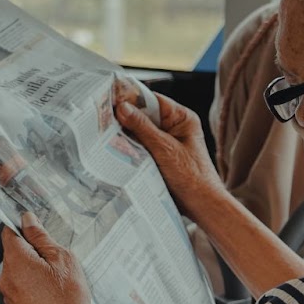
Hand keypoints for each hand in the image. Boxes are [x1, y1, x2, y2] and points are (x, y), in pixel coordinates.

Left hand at [0, 213, 100, 303]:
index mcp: (15, 260)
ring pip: (20, 271)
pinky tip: (53, 293)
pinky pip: (23, 287)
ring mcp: (9, 295)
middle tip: (57, 259)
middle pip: (15, 252)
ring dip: (35, 269)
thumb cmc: (68, 303)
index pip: (9, 231)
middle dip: (33, 251)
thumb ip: (41, 236)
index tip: (35, 227)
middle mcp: (6, 277)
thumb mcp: (62, 259)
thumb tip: (28, 221)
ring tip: (58, 280)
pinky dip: (35, 286)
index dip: (23, 226)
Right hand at [113, 78, 221, 215]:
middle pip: (144, 116)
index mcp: (182, 118)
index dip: (131, 98)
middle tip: (102, 118)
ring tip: (105, 134)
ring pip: (140, 133)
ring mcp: (166, 143)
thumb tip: (122, 107)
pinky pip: (141, 148)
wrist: (202, 205)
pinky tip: (116, 149)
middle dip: (125, 118)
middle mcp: (174, 127)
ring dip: (126, 135)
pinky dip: (130, 149)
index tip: (110, 98)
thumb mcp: (164, 149)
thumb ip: (143, 127)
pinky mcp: (160, 158)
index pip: (152, 100)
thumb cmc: (191, 176)